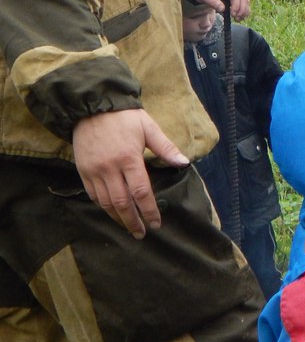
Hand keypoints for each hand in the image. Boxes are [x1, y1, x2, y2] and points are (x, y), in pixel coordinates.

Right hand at [72, 109, 189, 237]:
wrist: (92, 107)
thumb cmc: (124, 117)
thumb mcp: (149, 128)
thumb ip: (166, 148)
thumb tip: (184, 163)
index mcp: (129, 158)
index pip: (140, 191)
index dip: (149, 210)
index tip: (156, 223)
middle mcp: (110, 168)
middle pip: (121, 202)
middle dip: (132, 221)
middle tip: (142, 234)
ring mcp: (94, 171)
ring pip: (105, 202)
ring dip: (118, 217)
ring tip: (128, 227)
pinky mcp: (83, 171)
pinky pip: (93, 195)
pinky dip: (103, 206)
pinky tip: (112, 212)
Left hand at [189, 0, 250, 19]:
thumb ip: (212, 1)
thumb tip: (223, 9)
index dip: (236, 5)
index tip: (232, 14)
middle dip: (242, 9)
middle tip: (237, 19)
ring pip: (245, 0)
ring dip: (244, 10)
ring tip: (239, 19)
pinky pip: (242, 2)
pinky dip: (243, 9)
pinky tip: (239, 16)